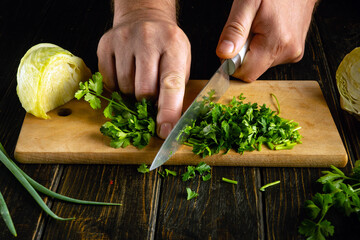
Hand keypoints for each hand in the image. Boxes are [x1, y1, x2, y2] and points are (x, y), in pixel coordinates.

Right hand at [97, 7, 190, 138]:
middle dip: (147, 102)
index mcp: (174, 46)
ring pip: (124, 88)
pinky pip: (108, 81)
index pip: (171, 84)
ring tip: (139, 78)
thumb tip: (167, 123)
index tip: (164, 131)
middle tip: (151, 96)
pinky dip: (117, 86)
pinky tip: (126, 73)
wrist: (144, 16)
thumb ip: (176, 90)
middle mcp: (148, 40)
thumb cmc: (167, 45)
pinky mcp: (105, 44)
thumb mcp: (181, 61)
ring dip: (132, 94)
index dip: (168, 111)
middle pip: (143, 91)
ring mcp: (124, 40)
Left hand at [216, 0, 316, 81]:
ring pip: (260, 64)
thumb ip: (235, 30)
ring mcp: (293, 53)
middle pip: (252, 69)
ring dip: (253, 50)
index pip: (246, 73)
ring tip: (259, 27)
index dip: (232, 63)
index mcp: (276, 42)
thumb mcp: (247, 3)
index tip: (230, 45)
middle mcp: (287, 52)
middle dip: (243, 53)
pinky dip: (263, 48)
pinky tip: (267, 30)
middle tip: (247, 29)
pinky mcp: (295, 52)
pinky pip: (270, 58)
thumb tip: (224, 54)